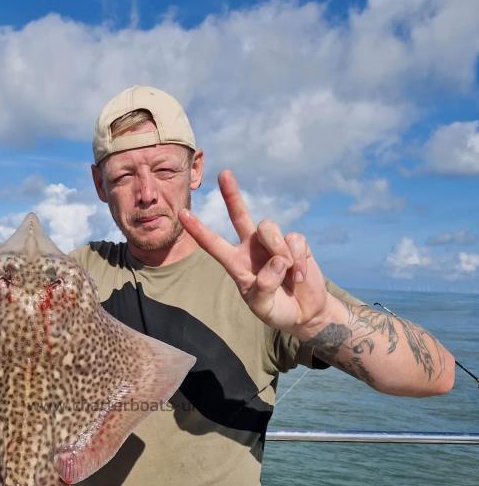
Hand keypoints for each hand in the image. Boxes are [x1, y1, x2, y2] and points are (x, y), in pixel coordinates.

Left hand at [179, 170, 329, 336]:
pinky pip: (294, 240)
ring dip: (278, 251)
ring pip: (269, 228)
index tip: (182, 213)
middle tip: (224, 174)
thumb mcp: (263, 306)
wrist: (304, 311)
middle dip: (232, 194)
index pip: (213, 244)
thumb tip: (277, 260)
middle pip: (239, 215)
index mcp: (236, 264)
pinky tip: (299, 275)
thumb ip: (263, 287)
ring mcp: (272, 243)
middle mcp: (251, 248)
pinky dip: (298, 259)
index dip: (198, 230)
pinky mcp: (294, 242)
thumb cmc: (276, 310)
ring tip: (288, 275)